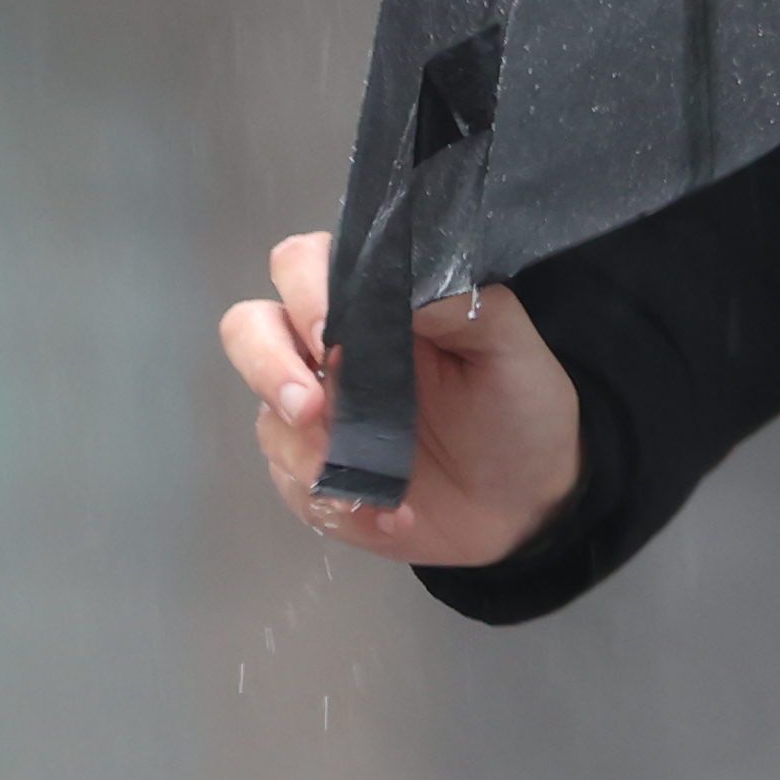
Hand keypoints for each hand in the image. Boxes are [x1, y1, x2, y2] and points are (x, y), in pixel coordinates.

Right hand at [220, 229, 583, 570]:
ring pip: (266, 416)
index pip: (304, 265)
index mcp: (373, 303)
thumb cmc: (519, 407)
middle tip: (312, 408)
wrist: (529, 503)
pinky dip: (337, 501)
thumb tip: (402, 280)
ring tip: (373, 482)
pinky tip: (392, 513)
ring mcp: (315, 416)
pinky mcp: (312, 476)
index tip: (332, 331)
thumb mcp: (508, 345)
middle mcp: (329, 351)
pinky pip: (292, 484)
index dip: (305, 290)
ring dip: (308, 451)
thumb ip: (461, 302)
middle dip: (267, 366)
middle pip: (250, 329)